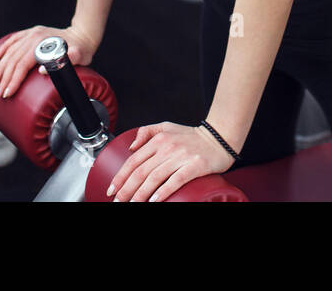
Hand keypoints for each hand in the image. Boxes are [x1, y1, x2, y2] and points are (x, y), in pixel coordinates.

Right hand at [0, 23, 97, 98]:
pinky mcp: (32, 33)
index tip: (7, 93)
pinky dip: (4, 48)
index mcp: (42, 43)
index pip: (22, 65)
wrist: (83, 34)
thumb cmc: (82, 48)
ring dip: (1, 67)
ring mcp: (32, 34)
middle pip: (13, 60)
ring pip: (11, 51)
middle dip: (4, 78)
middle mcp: (34, 37)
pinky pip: (14, 40)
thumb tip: (41, 70)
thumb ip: (63, 62)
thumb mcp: (78, 56)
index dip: (13, 80)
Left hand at [105, 122, 236, 201]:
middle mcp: (167, 148)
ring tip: (132, 204)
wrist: (220, 137)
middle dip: (126, 190)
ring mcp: (181, 157)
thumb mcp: (166, 126)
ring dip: (140, 194)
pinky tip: (153, 201)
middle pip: (141, 172)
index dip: (120, 176)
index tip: (112, 189)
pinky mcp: (194, 166)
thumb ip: (146, 132)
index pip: (133, 160)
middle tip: (118, 202)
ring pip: (154, 178)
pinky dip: (163, 192)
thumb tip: (131, 147)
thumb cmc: (192, 135)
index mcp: (158, 140)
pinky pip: (175, 181)